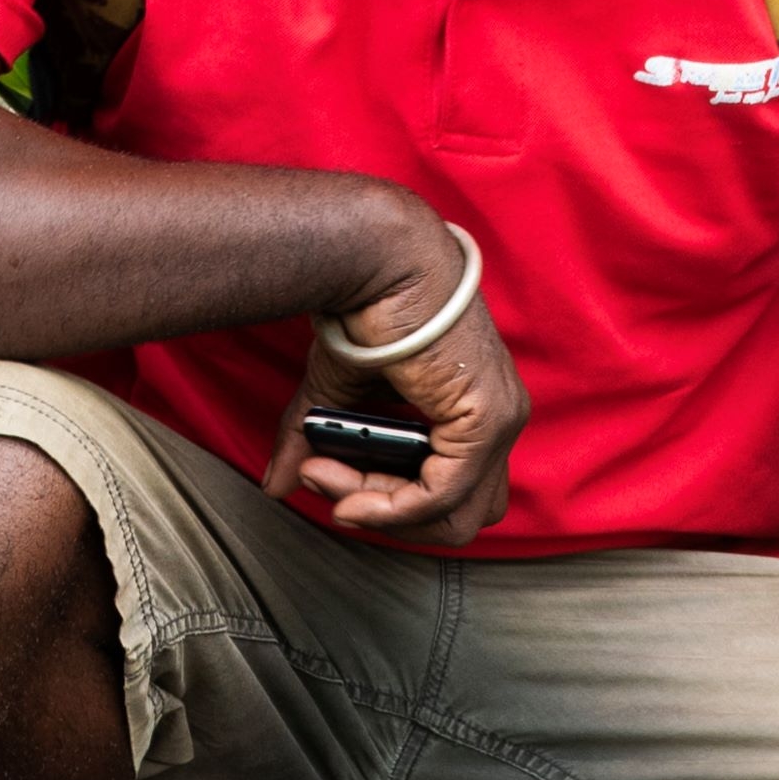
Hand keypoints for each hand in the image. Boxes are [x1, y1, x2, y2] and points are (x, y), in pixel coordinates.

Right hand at [275, 219, 524, 546]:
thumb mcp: (337, 393)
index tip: (326, 481)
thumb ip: (315, 443)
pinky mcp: (486, 420)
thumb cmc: (366, 311)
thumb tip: (278, 485)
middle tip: (332, 489)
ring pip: (455, 516)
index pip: (448, 493)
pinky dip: (393, 506)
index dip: (388, 504)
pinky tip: (350, 495)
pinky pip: (443, 495)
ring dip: (383, 513)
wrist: (377, 262)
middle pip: (460, 517)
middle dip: (390, 518)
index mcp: (476, 410)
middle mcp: (499, 419)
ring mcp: (500, 421)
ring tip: (329, 478)